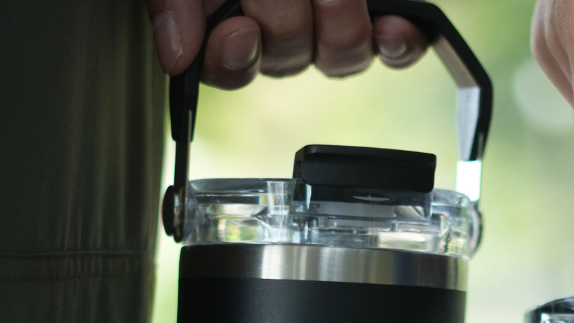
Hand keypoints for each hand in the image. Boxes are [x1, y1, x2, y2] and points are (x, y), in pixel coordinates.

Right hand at [147, 0, 427, 88]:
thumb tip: (176, 57)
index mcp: (229, 8)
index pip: (229, 65)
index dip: (232, 59)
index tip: (239, 29)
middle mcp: (282, 19)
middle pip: (286, 57)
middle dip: (283, 16)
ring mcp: (333, 15)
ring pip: (340, 56)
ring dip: (338, 26)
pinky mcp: (380, 7)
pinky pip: (394, 46)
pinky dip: (396, 42)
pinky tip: (394, 26)